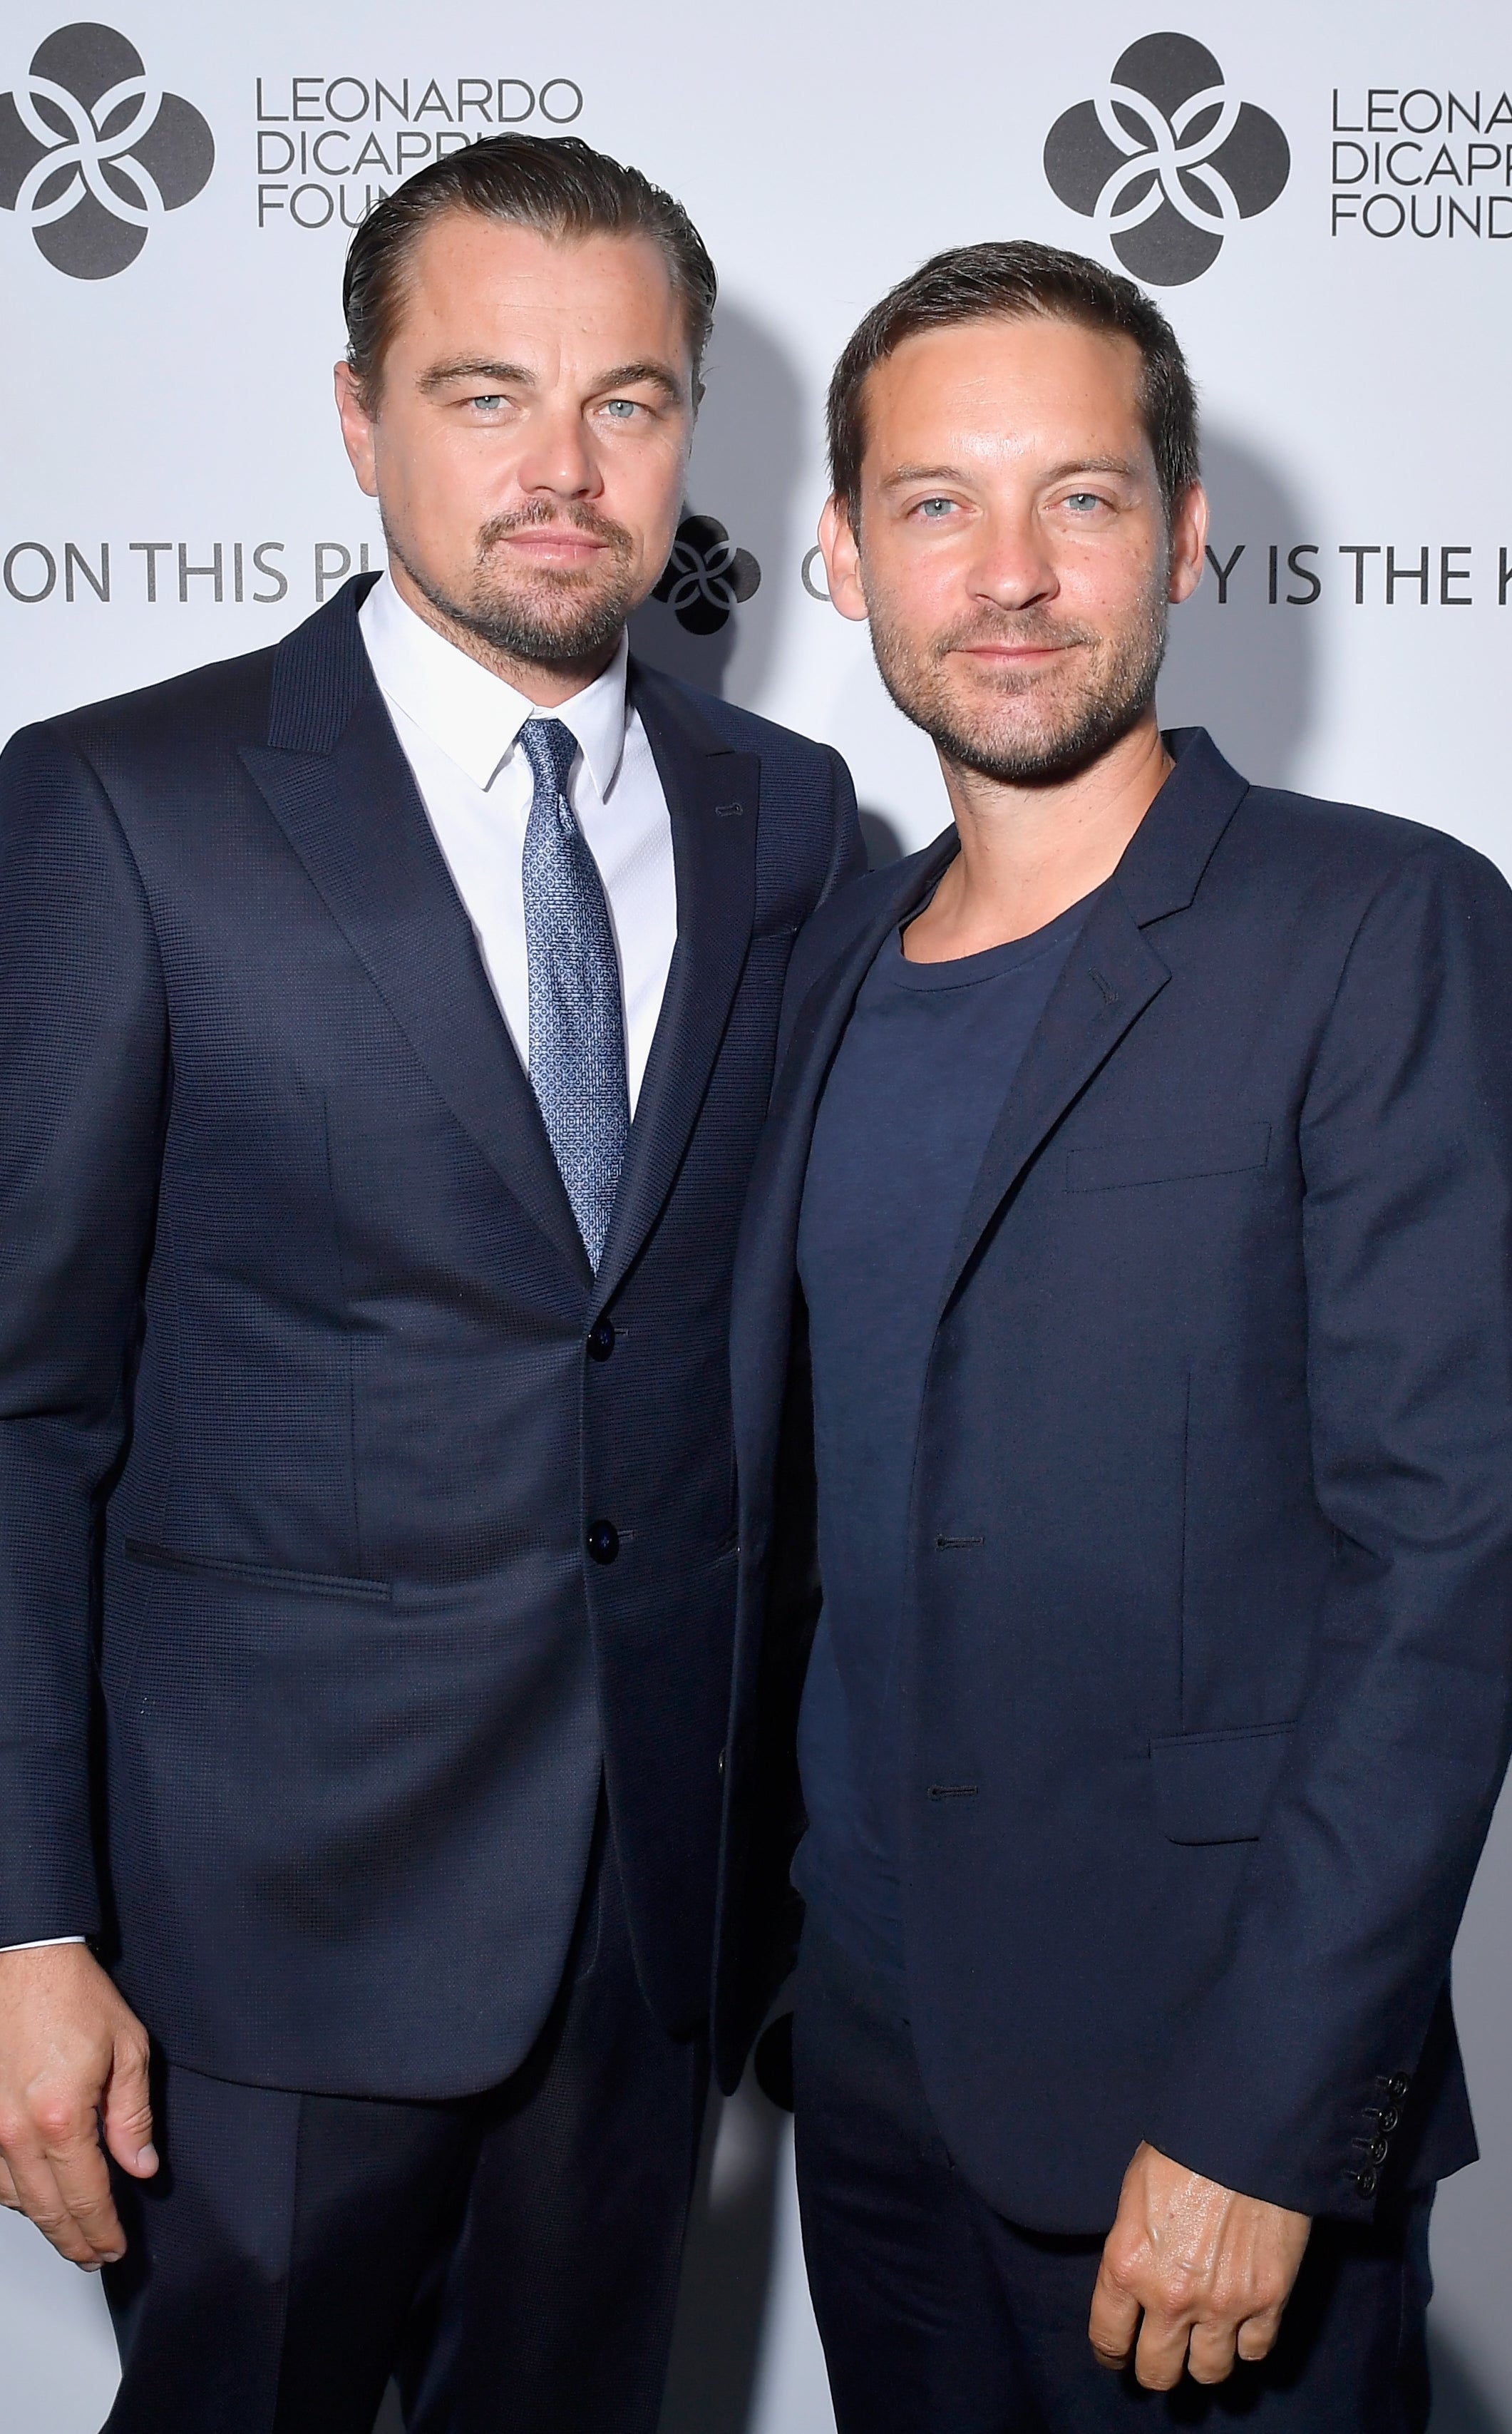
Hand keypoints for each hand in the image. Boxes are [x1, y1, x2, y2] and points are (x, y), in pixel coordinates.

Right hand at [0, 1945, 156, 2268]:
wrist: (23, 1962)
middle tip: (94, 2255)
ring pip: (12, 2199)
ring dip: (43, 2220)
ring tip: (69, 2230)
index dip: (102, 2230)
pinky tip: (33, 2195)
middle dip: (73, 2240)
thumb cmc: (72, 1996)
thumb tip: (142, 2166)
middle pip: (46, 2210)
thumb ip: (133, 2116)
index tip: (114, 2247)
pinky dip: (13, 2193)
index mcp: (60, 2118)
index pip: (85, 2197)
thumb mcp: (127, 2049)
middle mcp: (14, 2132)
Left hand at [1089, 2141, 1310, 2388]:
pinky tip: (1241, 2327)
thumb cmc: (1182, 2148)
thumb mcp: (1133, 2193)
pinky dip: (1247, 2344)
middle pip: (1158, 2372)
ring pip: (1209, 2373)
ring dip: (1203, 2362)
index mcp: (1127, 2265)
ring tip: (1203, 2346)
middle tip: (1161, 2356)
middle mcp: (1170, 2297)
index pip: (1108, 2339)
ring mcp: (1222, 2305)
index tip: (1117, 2356)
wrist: (1244, 2132)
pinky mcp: (1268, 2301)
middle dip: (1156, 2368)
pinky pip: (1254, 2352)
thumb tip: (1133, 2281)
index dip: (1111, 2354)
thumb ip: (1131, 2248)